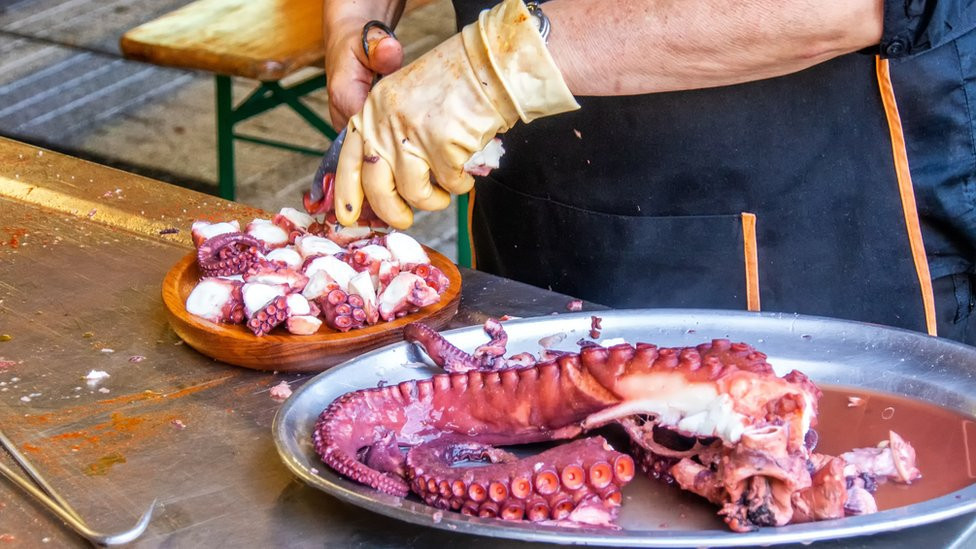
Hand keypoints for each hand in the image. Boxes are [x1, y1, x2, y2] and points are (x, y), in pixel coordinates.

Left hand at [334, 0, 579, 228]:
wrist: (489, 63)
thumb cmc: (456, 83)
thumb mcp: (407, 100)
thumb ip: (391, 134)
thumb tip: (388, 182)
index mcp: (373, 110)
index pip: (349, 160)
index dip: (347, 193)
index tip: (349, 218)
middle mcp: (385, 123)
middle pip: (377, 186)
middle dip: (392, 212)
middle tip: (405, 220)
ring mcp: (412, 134)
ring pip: (414, 192)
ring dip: (434, 200)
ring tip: (447, 190)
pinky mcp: (440, 146)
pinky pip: (449, 185)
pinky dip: (461, 185)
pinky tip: (468, 172)